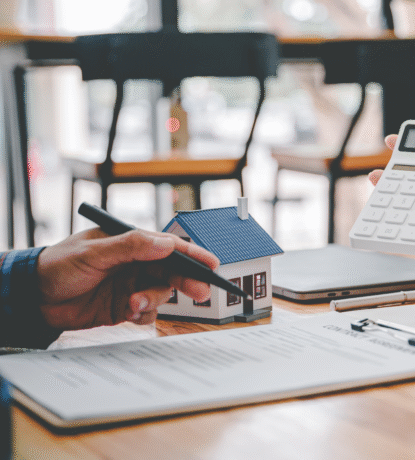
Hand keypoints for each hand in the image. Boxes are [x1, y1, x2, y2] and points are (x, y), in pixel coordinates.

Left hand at [37, 229, 219, 329]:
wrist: (33, 299)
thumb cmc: (58, 266)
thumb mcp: (94, 253)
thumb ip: (130, 247)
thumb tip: (165, 243)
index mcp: (130, 243)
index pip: (168, 246)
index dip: (193, 254)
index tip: (212, 264)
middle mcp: (135, 264)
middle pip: (172, 271)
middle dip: (187, 282)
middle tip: (200, 292)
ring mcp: (131, 285)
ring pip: (160, 293)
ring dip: (153, 300)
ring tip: (133, 304)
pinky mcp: (124, 307)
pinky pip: (147, 312)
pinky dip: (144, 314)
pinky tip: (129, 313)